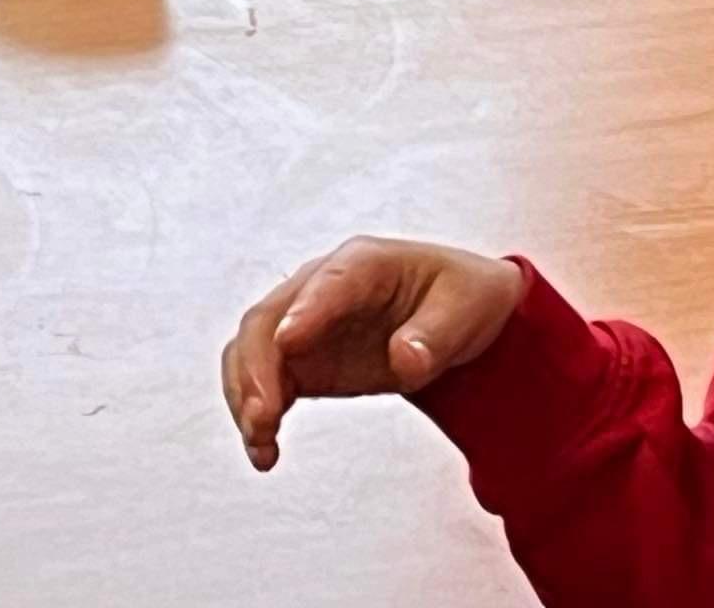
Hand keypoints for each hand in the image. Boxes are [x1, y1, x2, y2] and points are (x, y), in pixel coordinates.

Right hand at [222, 240, 526, 468]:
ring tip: (259, 441)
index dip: (307, 312)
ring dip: (246, 392)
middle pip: (269, 317)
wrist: (452, 314)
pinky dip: (255, 410)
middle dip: (258, 366)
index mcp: (366, 263)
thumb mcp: (467, 311)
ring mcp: (304, 321)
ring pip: (253, 347)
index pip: (330, 282)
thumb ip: (435, 336)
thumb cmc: (461, 299)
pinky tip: (264, 450)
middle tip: (263, 416)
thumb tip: (404, 360)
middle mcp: (321, 285)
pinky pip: (263, 378)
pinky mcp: (301, 356)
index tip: (287, 344)